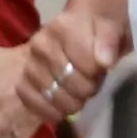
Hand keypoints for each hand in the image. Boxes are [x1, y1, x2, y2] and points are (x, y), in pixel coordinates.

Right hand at [12, 7, 126, 123]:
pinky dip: (51, 111)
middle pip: (69, 82)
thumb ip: (110, 41)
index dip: (98, 73)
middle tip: (91, 83)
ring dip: (71, 103)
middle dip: (87, 88)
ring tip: (78, 94)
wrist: (83, 31)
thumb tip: (105, 61)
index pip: (86, 64)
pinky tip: (62, 110)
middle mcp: (41, 44)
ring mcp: (29, 64)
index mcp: (63, 27)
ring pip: (52, 96)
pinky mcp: (23, 81)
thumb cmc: (100, 29)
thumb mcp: (113, 26)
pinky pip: (33, 103)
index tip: (101, 69)